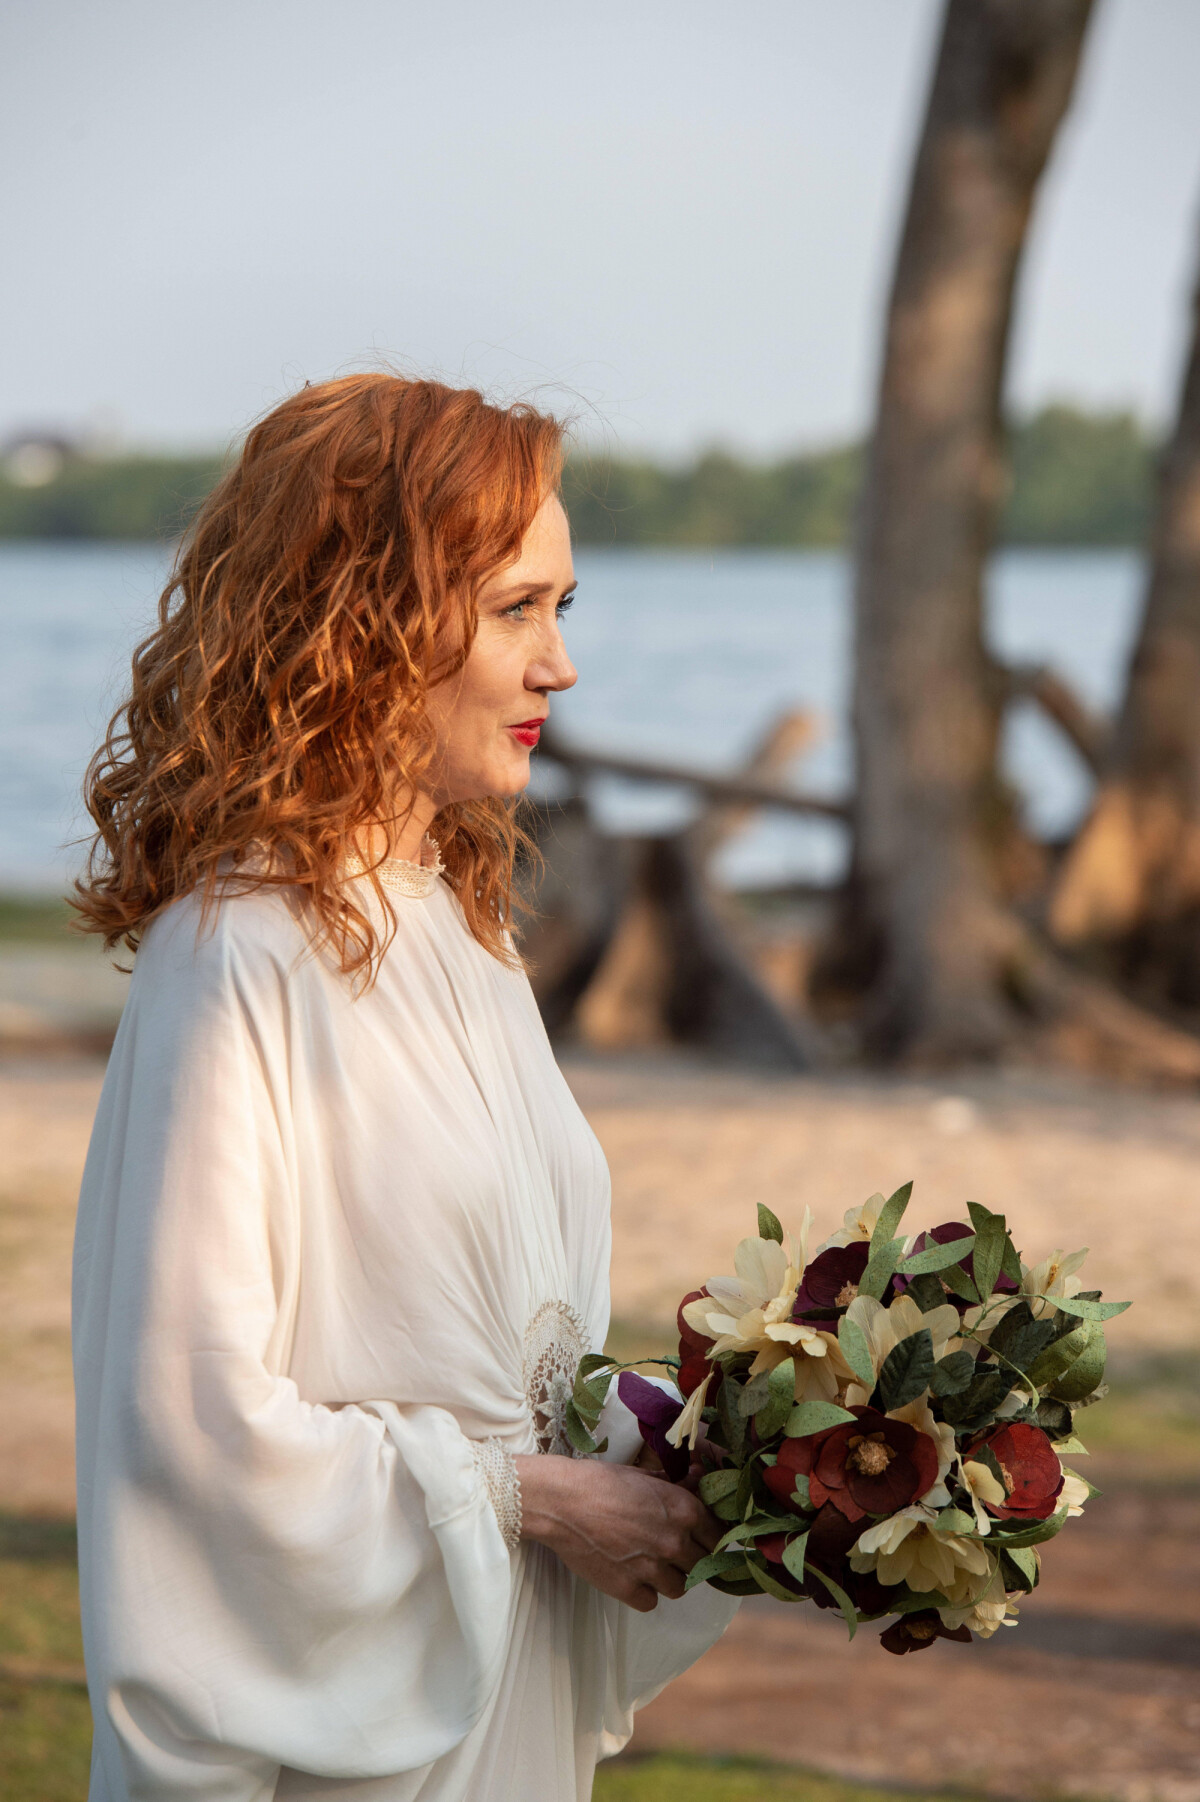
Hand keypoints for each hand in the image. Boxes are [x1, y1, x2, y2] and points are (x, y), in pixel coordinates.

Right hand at [513, 1453, 722, 1612]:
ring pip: (680, 1587)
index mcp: (684, 1509)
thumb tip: (696, 1477)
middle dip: (690, 1557)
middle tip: (672, 1550)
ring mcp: (652, 1569)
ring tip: (651, 1565)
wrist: (562, 1502)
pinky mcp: (628, 1590)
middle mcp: (675, 1542)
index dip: (711, 1537)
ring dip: (670, 1577)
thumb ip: (674, 1483)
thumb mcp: (643, 1475)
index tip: (702, 1538)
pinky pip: (651, 1602)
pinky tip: (632, 1577)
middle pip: (702, 1564)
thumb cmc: (600, 1481)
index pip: (718, 1535)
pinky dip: (644, 1593)